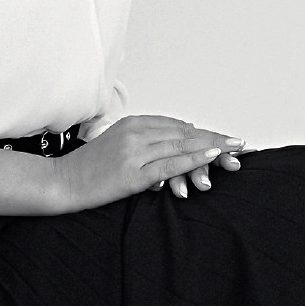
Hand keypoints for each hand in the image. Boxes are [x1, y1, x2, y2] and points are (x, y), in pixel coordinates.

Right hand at [54, 116, 245, 212]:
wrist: (62, 182)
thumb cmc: (90, 169)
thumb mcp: (119, 145)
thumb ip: (147, 141)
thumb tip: (178, 140)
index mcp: (134, 124)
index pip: (179, 127)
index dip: (206, 133)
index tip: (227, 138)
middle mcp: (137, 132)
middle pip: (186, 133)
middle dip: (216, 138)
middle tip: (242, 143)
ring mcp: (135, 151)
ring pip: (183, 145)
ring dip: (213, 146)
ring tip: (236, 148)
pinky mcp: (133, 172)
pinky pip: (171, 163)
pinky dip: (195, 159)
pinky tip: (213, 156)